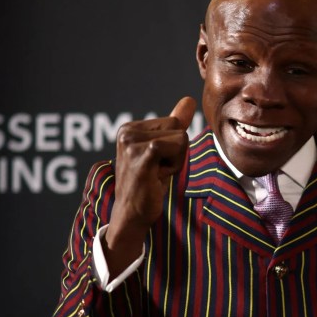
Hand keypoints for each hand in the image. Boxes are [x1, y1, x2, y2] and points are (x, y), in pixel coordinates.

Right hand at [104, 96, 196, 272]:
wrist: (131, 216)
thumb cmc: (147, 186)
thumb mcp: (162, 153)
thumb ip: (174, 125)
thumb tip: (189, 100)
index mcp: (130, 128)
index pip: (173, 122)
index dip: (173, 148)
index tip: (156, 164)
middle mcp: (127, 131)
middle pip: (178, 127)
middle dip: (176, 153)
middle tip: (156, 171)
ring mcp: (132, 143)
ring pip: (181, 138)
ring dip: (175, 162)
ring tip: (155, 175)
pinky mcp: (142, 155)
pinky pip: (177, 147)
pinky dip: (174, 166)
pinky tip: (156, 178)